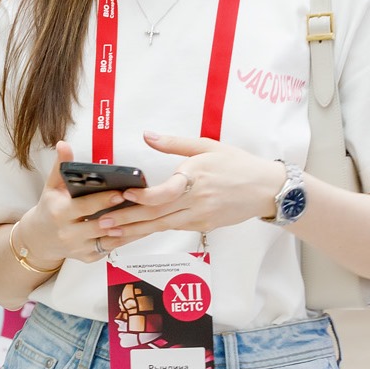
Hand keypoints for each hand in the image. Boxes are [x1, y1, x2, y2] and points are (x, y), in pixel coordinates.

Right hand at [14, 141, 140, 265]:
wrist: (40, 239)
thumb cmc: (49, 209)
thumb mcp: (52, 187)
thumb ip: (61, 166)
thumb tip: (63, 144)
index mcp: (59, 213)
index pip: (84, 207)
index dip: (103, 201)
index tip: (120, 194)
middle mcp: (68, 234)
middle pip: (99, 225)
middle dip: (121, 216)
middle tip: (141, 206)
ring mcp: (79, 248)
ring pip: (110, 239)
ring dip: (129, 228)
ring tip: (148, 216)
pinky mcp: (89, 257)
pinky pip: (111, 247)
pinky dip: (126, 238)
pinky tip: (141, 228)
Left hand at [91, 133, 284, 244]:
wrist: (268, 189)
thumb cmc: (237, 164)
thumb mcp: (208, 146)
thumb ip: (175, 143)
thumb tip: (148, 135)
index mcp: (196, 178)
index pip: (166, 192)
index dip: (144, 196)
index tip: (124, 194)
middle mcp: (197, 200)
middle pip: (157, 214)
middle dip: (127, 220)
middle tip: (101, 223)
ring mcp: (200, 216)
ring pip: (162, 226)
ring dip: (134, 231)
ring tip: (110, 233)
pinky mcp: (203, 225)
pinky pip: (172, 228)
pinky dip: (152, 231)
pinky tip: (134, 233)